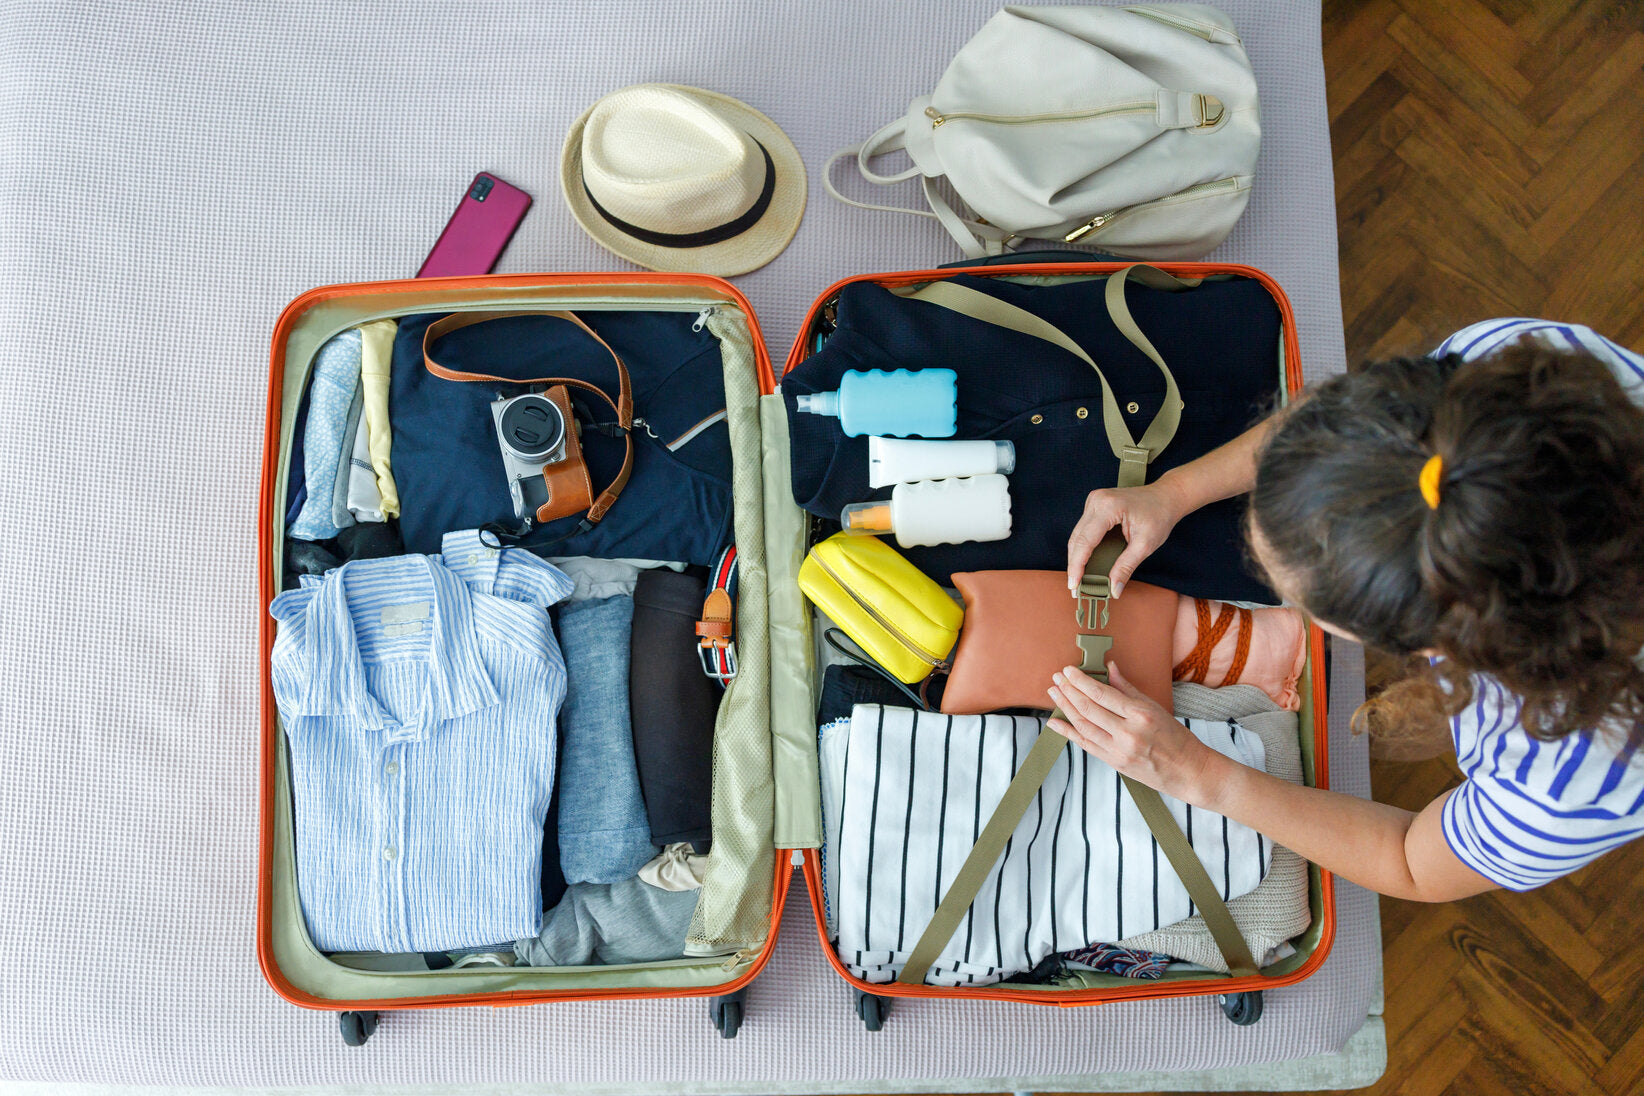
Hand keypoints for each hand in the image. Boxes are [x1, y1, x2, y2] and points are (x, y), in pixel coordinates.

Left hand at [1045, 662, 1221, 805]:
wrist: (1188, 771)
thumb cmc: (1176, 737)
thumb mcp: (1155, 707)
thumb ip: (1128, 689)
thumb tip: (1110, 667)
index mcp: (1140, 715)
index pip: (1102, 694)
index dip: (1081, 681)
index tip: (1068, 670)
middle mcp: (1128, 733)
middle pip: (1089, 709)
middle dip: (1069, 691)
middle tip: (1056, 678)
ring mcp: (1119, 750)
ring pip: (1084, 726)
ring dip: (1065, 708)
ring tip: (1054, 693)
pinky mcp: (1114, 763)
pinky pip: (1085, 745)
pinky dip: (1067, 733)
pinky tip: (1054, 722)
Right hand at [1065, 481, 1184, 597]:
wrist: (1166, 497)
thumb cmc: (1159, 515)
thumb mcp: (1145, 544)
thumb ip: (1126, 567)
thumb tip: (1114, 589)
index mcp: (1108, 507)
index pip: (1085, 541)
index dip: (1077, 565)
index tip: (1074, 585)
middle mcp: (1096, 501)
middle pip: (1077, 538)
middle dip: (1074, 564)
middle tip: (1076, 587)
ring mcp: (1094, 501)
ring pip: (1077, 534)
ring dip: (1077, 557)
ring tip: (1079, 579)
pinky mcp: (1095, 505)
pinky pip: (1083, 529)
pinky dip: (1083, 547)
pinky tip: (1085, 563)